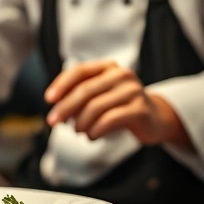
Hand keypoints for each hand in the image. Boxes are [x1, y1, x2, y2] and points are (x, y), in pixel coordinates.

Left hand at [45, 60, 191, 147]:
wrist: (154, 118)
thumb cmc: (119, 106)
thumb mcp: (99, 95)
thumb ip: (79, 96)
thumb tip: (55, 106)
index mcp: (108, 67)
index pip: (79, 71)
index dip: (61, 84)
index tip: (48, 99)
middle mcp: (121, 75)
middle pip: (85, 90)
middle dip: (65, 107)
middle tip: (53, 122)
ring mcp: (133, 91)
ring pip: (95, 107)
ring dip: (80, 123)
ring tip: (78, 131)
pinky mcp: (140, 109)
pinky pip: (109, 120)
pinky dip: (95, 130)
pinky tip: (91, 136)